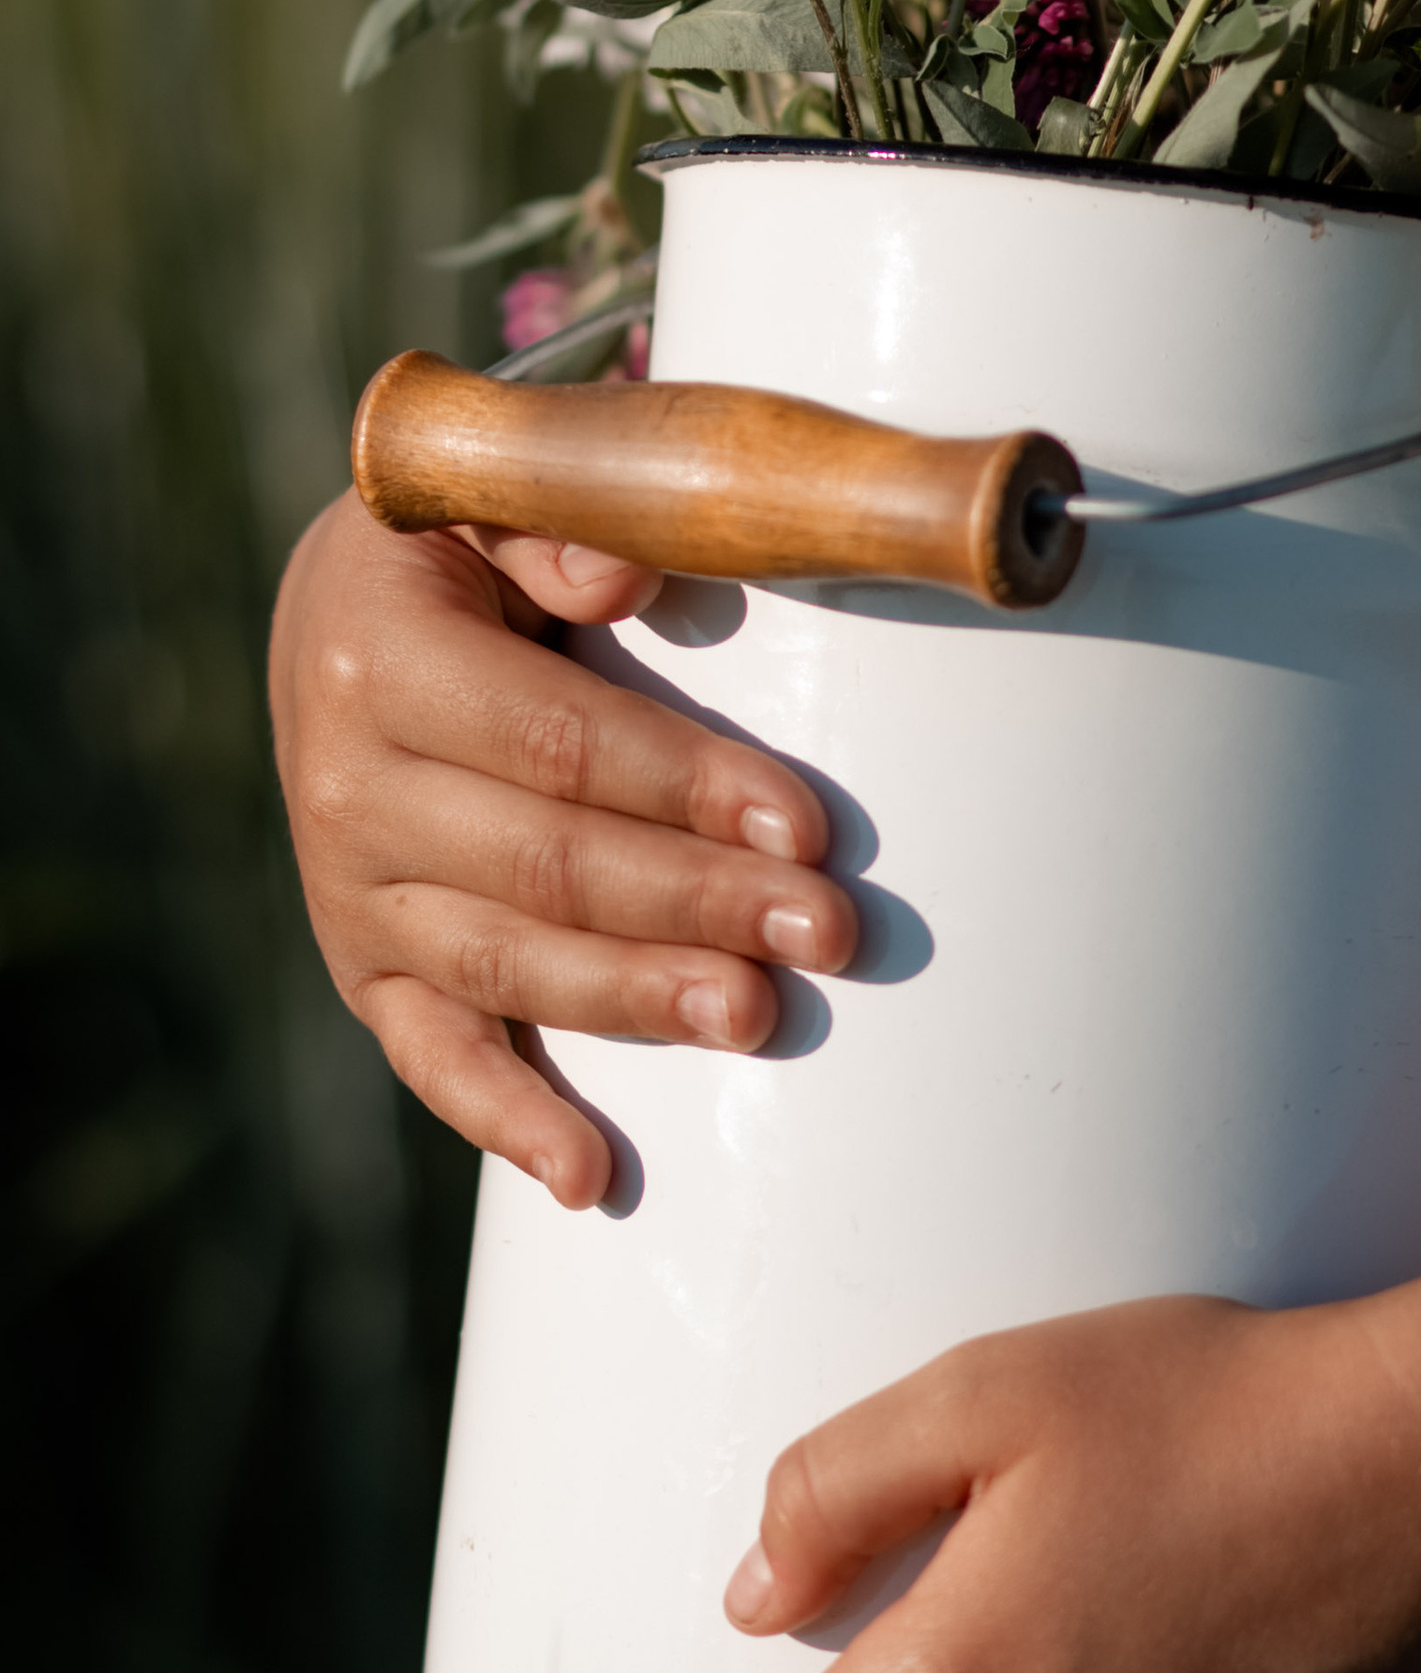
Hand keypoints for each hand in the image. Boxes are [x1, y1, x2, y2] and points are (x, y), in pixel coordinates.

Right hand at [270, 488, 858, 1206]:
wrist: (340, 611)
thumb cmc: (467, 546)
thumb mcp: (496, 494)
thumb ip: (563, 517)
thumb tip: (631, 569)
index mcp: (379, 658)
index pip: (556, 741)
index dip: (684, 785)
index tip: (806, 821)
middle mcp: (345, 786)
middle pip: (546, 865)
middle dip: (699, 903)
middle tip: (828, 931)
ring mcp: (351, 893)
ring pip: (507, 968)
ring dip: (638, 1004)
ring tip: (761, 1021)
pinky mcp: (368, 970)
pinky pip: (433, 1060)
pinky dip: (508, 1124)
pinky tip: (591, 1179)